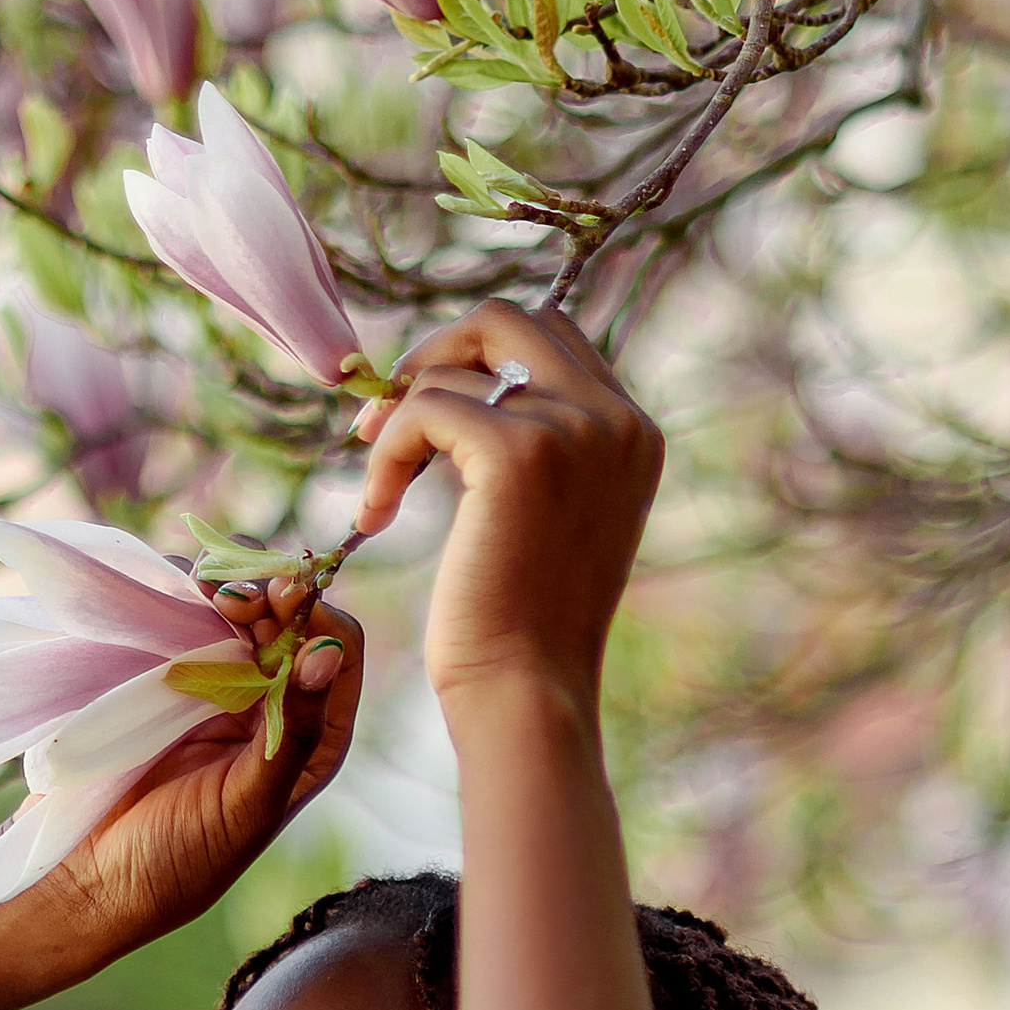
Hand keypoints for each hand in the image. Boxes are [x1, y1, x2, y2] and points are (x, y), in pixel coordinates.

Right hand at [34, 584, 363, 967]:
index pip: (339, 652)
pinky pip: (186, 621)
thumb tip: (327, 653)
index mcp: (312, 739)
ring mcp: (218, 689)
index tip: (282, 603)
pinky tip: (177, 596)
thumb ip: (293, 732)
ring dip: (228, 590)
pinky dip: (184, 598)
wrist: (90, 877)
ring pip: (238, 613)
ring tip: (206, 591)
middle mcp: (273, 706)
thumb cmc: (180, 859)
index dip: (316, 618)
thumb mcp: (249, 803)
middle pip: (290, 621)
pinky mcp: (167, 680)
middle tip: (233, 596)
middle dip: (270, 596)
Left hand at [352, 309, 662, 728]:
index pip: (550, 335)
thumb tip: (449, 383)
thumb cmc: (523, 626)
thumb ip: (535, 444)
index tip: (422, 412)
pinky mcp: (518, 453)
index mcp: (632, 431)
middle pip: (508, 318)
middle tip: (384, 420)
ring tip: (381, 492)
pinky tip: (376, 514)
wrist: (527, 692)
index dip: (474, 359)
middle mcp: (615, 418)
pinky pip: (423, 410)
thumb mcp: (548, 517)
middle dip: (434, 356)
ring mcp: (573, 429)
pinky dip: (385, 454)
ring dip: (398, 422)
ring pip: (455, 366)